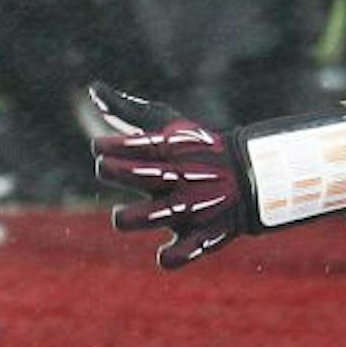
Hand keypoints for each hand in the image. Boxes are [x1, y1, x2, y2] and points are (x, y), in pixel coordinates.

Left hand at [90, 85, 252, 269]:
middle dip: (113, 171)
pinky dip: (170, 257)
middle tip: (107, 169)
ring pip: (148, 217)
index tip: (102, 147)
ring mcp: (190, 208)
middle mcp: (178, 177)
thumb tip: (94, 89)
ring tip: (121, 215)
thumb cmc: (195, 147)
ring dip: (129, 217)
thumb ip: (127, 109)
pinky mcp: (201, 236)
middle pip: (134, 175)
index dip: (106, 147)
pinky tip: (164, 251)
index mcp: (170, 150)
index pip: (129, 145)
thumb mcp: (166, 122)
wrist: (252, 175)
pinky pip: (180, 254)